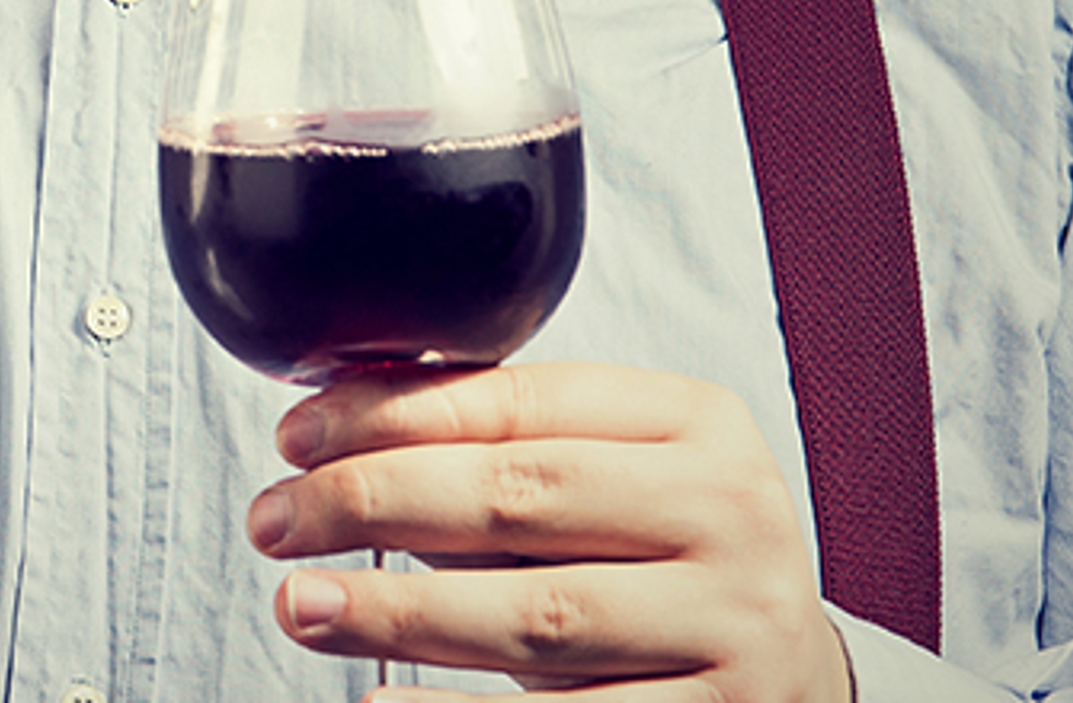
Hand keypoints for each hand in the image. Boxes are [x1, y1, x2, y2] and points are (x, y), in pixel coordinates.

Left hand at [243, 361, 851, 701]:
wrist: (797, 683)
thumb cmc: (666, 565)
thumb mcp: (616, 481)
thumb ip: (508, 449)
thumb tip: (332, 421)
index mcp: (700, 425)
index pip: (522, 400)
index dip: (392, 413)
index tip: (295, 434)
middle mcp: (730, 517)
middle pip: (519, 495)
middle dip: (375, 501)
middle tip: (275, 518)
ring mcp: (729, 628)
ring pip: (535, 614)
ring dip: (397, 610)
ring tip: (300, 603)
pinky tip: (381, 702)